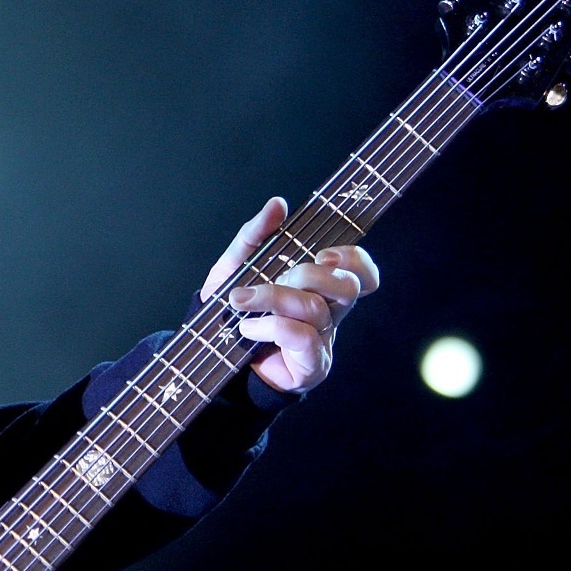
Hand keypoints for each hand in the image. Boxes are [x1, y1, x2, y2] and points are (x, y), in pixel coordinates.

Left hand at [198, 197, 380, 393]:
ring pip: (316, 309)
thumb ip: (255, 235)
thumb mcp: (236, 265)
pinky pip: (303, 337)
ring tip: (240, 302)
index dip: (355, 260)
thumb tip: (278, 204)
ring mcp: (322, 341)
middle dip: (309, 275)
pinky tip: (248, 328)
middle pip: (347, 287)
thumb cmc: (232, 307)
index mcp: (320, 287)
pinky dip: (272, 326)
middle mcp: (329, 313)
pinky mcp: (310, 366)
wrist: (210, 351)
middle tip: (276, 276)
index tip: (324, 254)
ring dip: (273, 299)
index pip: (361, 271)